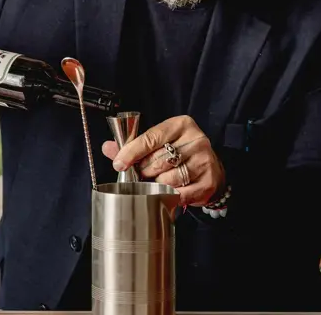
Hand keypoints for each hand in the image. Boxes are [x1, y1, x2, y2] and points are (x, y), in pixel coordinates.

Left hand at [102, 115, 224, 206]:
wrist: (211, 169)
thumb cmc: (181, 153)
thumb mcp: (161, 143)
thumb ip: (134, 146)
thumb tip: (108, 148)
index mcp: (181, 125)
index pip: (152, 137)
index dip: (132, 152)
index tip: (119, 163)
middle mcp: (196, 140)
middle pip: (158, 160)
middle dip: (145, 171)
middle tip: (143, 174)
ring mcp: (204, 160)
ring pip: (168, 178)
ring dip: (158, 184)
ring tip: (158, 182)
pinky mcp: (209, 181)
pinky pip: (181, 194)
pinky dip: (171, 196)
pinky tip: (169, 192)